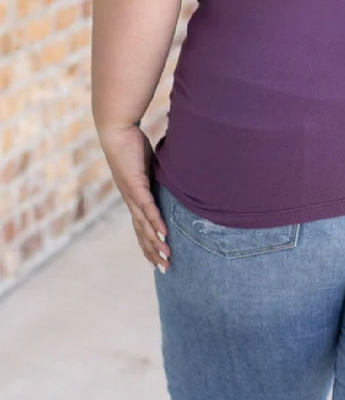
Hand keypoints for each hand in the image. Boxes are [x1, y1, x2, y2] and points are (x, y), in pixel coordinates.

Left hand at [98, 124, 170, 272]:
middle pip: (142, 233)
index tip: (158, 259)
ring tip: (166, 258)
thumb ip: (160, 172)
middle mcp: (131, 200)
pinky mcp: (135, 185)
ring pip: (145, 225)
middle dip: (153, 252)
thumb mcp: (149, 163)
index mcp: (134, 197)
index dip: (149, 244)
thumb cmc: (132, 143)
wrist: (116, 130)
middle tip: (165, 269)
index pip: (142, 226)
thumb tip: (174, 172)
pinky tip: (164, 234)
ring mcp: (132, 194)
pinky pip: (148, 207)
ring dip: (156, 243)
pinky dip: (155, 222)